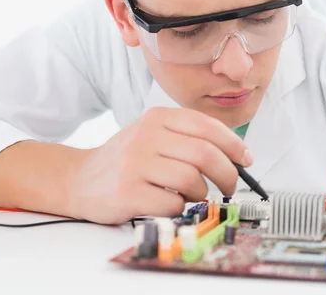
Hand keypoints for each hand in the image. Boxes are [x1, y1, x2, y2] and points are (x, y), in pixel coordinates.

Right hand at [67, 107, 250, 223]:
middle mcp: (146, 136)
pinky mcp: (128, 192)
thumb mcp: (154, 134)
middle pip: (205, 154)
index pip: (207, 126)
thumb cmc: (126, 158)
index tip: (246, 159)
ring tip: (193, 193)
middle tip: (231, 185)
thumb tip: (236, 154)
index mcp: (158, 118)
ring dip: (202, 192)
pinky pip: (173, 202)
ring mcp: (135, 164)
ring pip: (192, 179)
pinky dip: (180, 206)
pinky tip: (170, 201)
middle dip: (228, 173)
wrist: (79, 178)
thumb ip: (190, 137)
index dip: (234, 144)